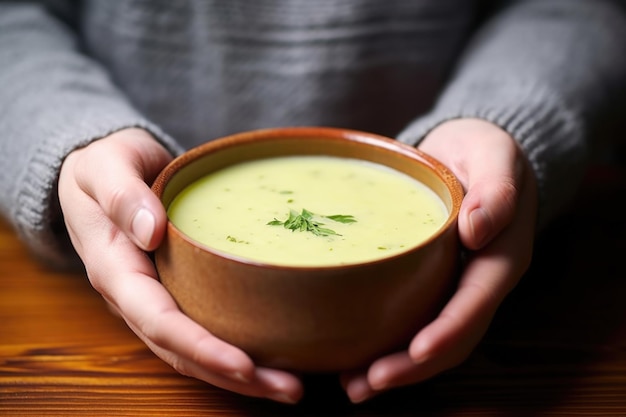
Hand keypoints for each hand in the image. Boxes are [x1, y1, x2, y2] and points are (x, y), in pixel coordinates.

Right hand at [58, 128, 302, 403]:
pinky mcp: (177, 293)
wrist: (103, 174)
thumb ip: (123, 195)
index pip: (159, 322)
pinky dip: (235, 351)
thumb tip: (151, 231)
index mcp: (116, 271)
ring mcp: (156, 299)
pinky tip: (272, 356)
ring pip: (195, 352)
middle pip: (183, 351)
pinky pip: (204, 331)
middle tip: (291, 388)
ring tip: (291, 385)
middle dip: (234, 376)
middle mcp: (136, 297)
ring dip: (242, 376)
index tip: (244, 364)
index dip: (200, 347)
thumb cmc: (103, 167)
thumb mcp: (104, 167)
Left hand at [341, 118, 537, 401]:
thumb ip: (495, 191)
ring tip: (352, 385)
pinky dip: (389, 343)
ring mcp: (456, 286)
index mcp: (501, 256)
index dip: (448, 332)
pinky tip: (354, 356)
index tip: (416, 352)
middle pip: (453, 337)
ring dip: (397, 367)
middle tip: (365, 384)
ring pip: (432, 339)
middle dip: (413, 366)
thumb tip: (477, 231)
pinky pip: (415, 320)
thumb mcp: (495, 156)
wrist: (472, 152)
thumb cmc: (485, 151)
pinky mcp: (432, 282)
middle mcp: (480, 281)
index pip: (476, 304)